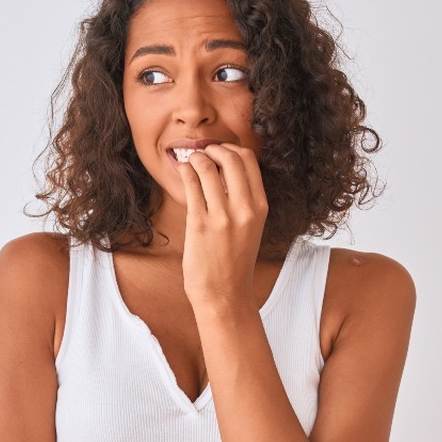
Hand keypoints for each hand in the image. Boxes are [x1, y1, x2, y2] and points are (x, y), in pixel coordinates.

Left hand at [173, 143, 268, 309]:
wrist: (225, 294)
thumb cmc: (234, 261)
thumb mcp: (251, 226)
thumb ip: (244, 199)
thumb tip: (225, 168)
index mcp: (260, 207)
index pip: (249, 160)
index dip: (231, 149)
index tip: (219, 152)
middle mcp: (244, 209)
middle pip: (231, 157)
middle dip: (214, 148)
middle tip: (203, 153)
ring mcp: (222, 216)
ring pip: (208, 166)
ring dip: (196, 158)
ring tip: (190, 163)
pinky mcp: (199, 224)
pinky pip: (191, 184)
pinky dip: (185, 171)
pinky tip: (182, 172)